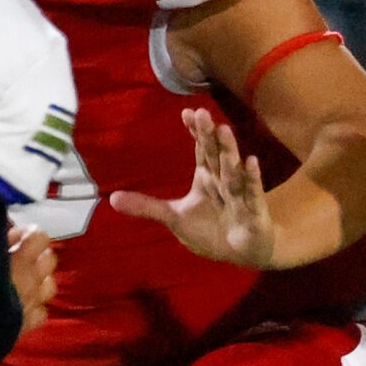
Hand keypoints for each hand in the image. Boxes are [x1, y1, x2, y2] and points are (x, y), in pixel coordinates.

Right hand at [8, 222, 57, 330]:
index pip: (40, 238)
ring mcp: (30, 305)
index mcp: (18, 262)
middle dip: (37, 254)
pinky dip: (34, 306)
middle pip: (49, 260)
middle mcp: (30, 283)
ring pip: (49, 286)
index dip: (28, 233)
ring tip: (22, 279)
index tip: (15, 236)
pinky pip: (40, 313)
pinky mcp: (24, 325)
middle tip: (18, 254)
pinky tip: (19, 303)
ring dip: (39, 280)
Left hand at [110, 108, 276, 267]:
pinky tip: (251, 161)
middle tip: (202, 113)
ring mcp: (240, 194)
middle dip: (209, 135)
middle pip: (215, 155)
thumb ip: (146, 207)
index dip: (195, 133)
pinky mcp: (254, 211)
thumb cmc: (211, 230)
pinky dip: (252, 179)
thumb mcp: (174, 218)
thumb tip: (112, 198)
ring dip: (229, 150)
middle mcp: (223, 181)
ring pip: (232, 170)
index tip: (187, 113)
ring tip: (224, 129)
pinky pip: (253, 193)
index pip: (201, 151)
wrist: (242, 253)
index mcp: (207, 177)